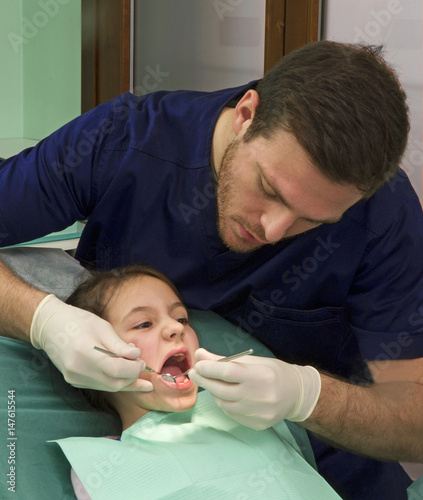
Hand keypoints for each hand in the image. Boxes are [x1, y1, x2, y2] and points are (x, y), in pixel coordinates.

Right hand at [30, 295, 152, 391]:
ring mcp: (75, 378)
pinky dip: (113, 379)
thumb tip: (137, 356)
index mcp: (85, 353)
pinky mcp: (75, 381)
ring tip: (135, 368)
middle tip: (142, 365)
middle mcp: (78, 370)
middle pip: (114, 384)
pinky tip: (120, 369)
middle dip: (133, 378)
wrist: (50, 327)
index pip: (116, 370)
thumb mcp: (102, 327)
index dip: (134, 369)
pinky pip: (100, 385)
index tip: (142, 361)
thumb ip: (119, 345)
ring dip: (125, 380)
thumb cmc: (78, 321)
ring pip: (108, 388)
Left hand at [188, 348, 320, 429]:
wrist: (297, 394)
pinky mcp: (257, 425)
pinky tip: (226, 395)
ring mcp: (258, 413)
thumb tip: (200, 355)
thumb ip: (225, 359)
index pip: (228, 373)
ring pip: (224, 404)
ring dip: (214, 392)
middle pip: (222, 390)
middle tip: (194, 373)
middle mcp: (260, 397)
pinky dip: (225, 403)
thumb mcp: (253, 360)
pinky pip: (232, 413)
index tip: (198, 364)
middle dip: (205, 380)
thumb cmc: (273, 372)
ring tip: (212, 382)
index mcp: (260, 376)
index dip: (209, 369)